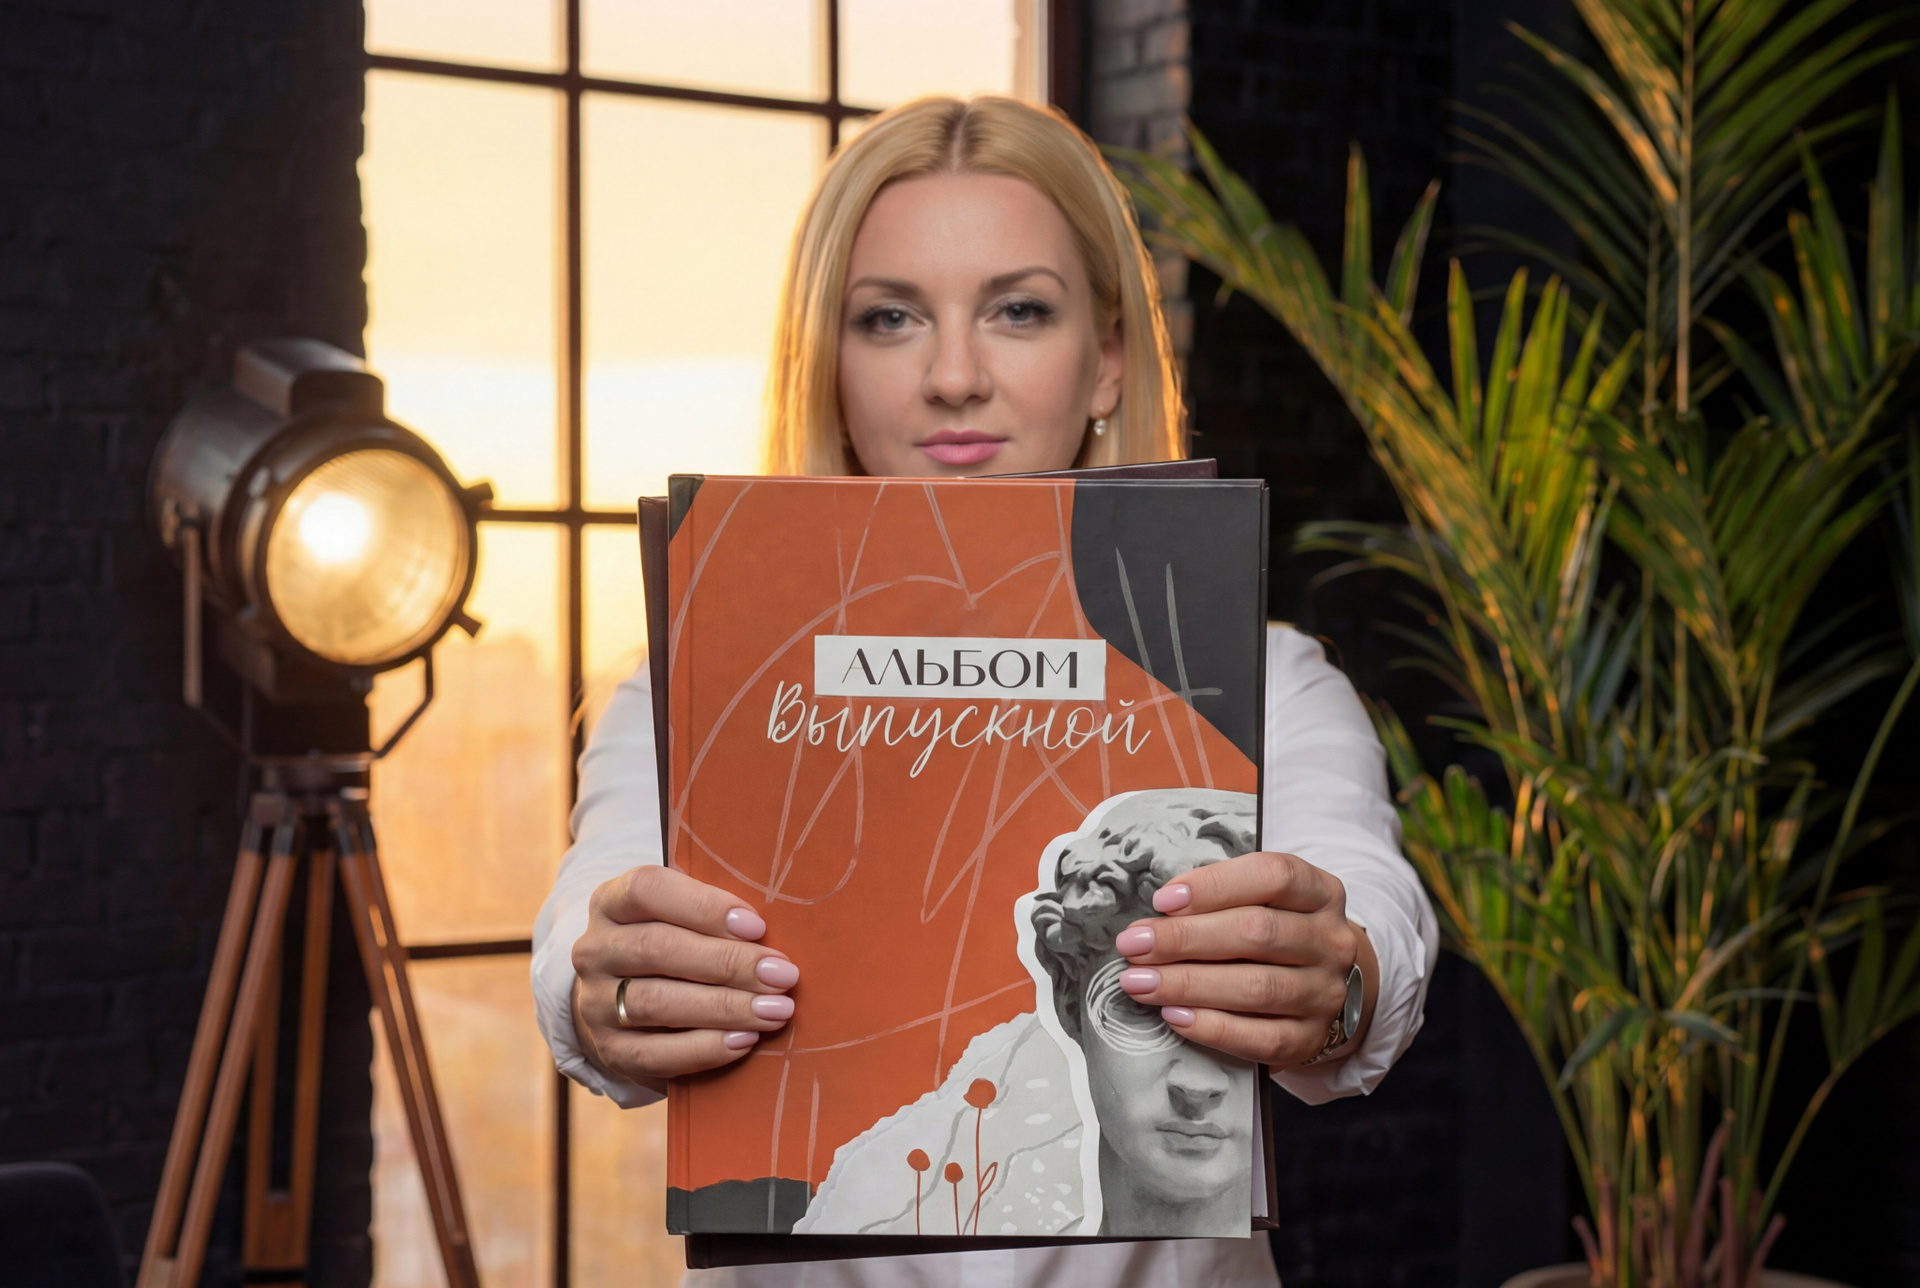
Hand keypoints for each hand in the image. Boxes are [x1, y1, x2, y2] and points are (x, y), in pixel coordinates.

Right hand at [569, 865, 796, 1092]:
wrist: (627, 1005)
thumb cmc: (675, 947)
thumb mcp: (684, 918)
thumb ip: (716, 916)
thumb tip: (772, 934)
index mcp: (611, 903)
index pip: (648, 890)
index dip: (704, 906)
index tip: (757, 926)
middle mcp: (594, 950)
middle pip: (658, 948)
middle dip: (728, 963)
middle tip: (782, 975)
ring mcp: (594, 1003)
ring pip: (656, 1002)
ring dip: (724, 1007)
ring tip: (774, 1010)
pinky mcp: (609, 1051)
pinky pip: (655, 1053)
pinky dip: (705, 1048)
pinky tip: (745, 1040)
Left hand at [1111, 850, 1378, 1066]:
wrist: (1328, 989)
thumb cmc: (1278, 935)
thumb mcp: (1266, 902)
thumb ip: (1222, 900)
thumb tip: (1158, 916)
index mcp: (1321, 892)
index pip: (1273, 876)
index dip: (1214, 885)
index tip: (1162, 900)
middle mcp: (1331, 941)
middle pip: (1257, 933)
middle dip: (1185, 938)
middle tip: (1133, 945)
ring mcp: (1325, 993)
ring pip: (1257, 987)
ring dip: (1188, 984)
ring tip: (1139, 982)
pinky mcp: (1311, 1039)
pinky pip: (1262, 1038)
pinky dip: (1213, 1027)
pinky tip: (1174, 1016)